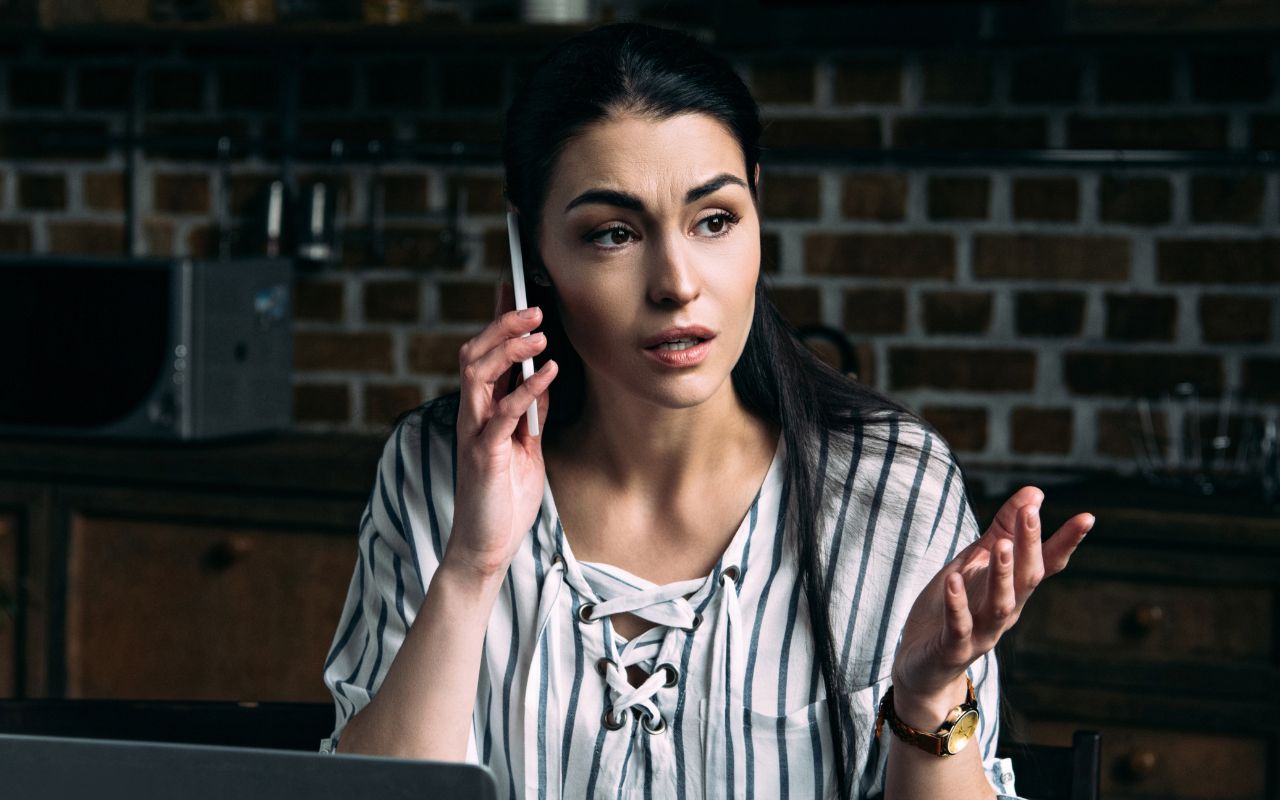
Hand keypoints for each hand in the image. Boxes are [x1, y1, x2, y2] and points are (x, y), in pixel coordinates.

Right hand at [445, 281, 557, 582]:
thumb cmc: (503, 499)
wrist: (486, 546)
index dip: (497, 322)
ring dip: (509, 349)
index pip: (484, 355)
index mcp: (480, 411)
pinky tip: (548, 371)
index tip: (514, 291)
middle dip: (502, 326)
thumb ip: (528, 413)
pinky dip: (526, 389)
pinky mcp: (484, 455)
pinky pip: (502, 413)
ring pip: (478, 374)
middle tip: (534, 308)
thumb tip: (541, 378)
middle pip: (475, 354)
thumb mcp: (524, 448)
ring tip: (539, 333)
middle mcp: (471, 415)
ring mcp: (473, 433)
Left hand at [890, 486, 1093, 724]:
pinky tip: (953, 578)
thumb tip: (1034, 492)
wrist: (923, 666)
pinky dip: (957, 603)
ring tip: (1000, 544)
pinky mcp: (954, 647)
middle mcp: (1005, 612)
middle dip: (1029, 545)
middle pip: (1026, 578)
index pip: (1046, 565)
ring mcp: (982, 633)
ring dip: (1002, 575)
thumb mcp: (974, 563)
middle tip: (1031, 511)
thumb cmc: (951, 610)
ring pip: (1001, 604)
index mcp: (1013, 591)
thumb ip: (1002, 530)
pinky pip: (959, 625)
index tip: (1088, 517)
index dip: (1065, 542)